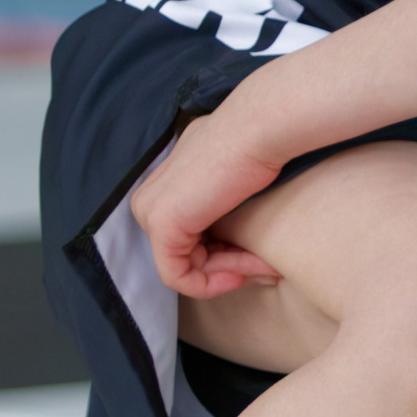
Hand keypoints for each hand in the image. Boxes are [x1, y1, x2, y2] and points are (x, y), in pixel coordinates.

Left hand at [130, 114, 285, 296]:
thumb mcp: (233, 181)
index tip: (262, 259)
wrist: (258, 131)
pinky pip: (177, 276)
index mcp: (163, 187)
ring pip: (185, 268)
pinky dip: (210, 284)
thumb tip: (243, 234)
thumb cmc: (255, 149)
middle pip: (186, 256)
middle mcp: (149, 200)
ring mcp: (150, 213)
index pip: (190, 240)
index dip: (228, 257)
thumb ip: (224, 205)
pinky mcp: (162, 226)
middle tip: (268, 268)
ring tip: (265, 267)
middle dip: (230, 267)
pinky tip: (242, 274)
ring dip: (230, 273)